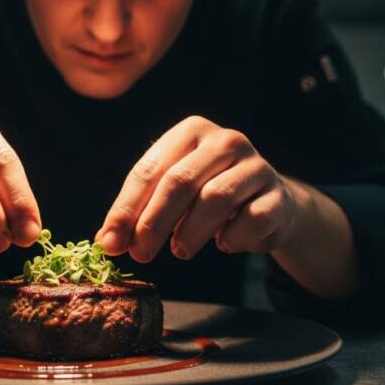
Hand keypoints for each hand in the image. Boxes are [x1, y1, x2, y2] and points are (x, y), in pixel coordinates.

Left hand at [95, 116, 297, 261]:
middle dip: (153, 222)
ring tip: (179, 251)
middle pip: (180, 182)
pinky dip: (231, 239)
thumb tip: (105, 241)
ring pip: (215, 199)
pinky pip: (250, 220)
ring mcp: (256, 166)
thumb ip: (138, 213)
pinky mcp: (278, 196)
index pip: (149, 170)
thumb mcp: (170, 197)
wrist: (268, 204)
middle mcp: (225, 140)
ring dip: (190, 232)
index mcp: (191, 132)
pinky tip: (223, 243)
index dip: (126, 209)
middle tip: (139, 253)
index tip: (110, 242)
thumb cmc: (206, 197)